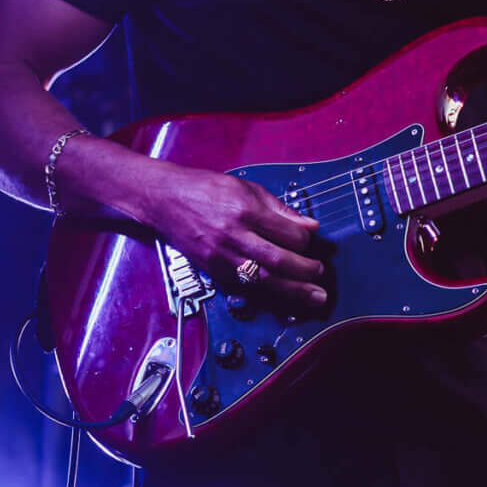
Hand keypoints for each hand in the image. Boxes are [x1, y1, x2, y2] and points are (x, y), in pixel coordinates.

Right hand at [141, 164, 326, 306]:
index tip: (311, 243)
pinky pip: (246, 287)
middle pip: (279, 262)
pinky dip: (269, 294)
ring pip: (264, 281)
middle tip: (321, 277)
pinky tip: (285, 298)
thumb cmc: (206, 189)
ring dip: (293, 292)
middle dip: (306, 273)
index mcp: (245, 210)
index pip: (289, 235)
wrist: (165, 199)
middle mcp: (234, 235)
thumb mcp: (247, 188)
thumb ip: (281, 209)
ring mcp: (222, 256)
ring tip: (313, 297)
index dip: (306, 242)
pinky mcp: (213, 271)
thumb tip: (310, 227)